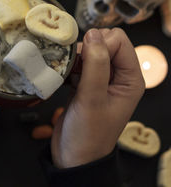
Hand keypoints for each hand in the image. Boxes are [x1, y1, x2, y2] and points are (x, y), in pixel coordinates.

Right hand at [51, 28, 144, 167]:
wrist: (73, 157)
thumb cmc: (88, 135)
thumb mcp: (92, 99)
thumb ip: (95, 65)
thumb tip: (94, 34)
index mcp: (130, 79)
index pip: (119, 42)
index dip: (100, 44)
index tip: (82, 57)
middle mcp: (117, 77)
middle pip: (103, 44)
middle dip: (85, 49)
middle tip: (72, 66)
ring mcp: (100, 81)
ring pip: (88, 53)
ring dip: (73, 58)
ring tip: (64, 73)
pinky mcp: (84, 85)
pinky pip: (77, 65)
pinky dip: (67, 67)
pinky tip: (61, 77)